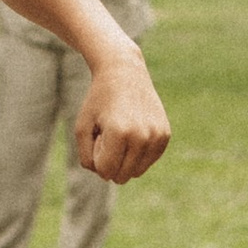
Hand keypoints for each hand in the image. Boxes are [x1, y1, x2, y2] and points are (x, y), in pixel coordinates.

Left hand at [75, 52, 169, 185]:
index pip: (105, 172)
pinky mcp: (165, 135)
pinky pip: (148, 161)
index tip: (98, 135)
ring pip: (136, 172)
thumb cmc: (98, 101)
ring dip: (124, 159)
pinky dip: (138, 154)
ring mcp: (156, 136)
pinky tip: (133, 131)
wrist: (123, 72)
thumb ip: (86, 158)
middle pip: (122, 175)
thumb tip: (106, 175)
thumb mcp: (82, 127)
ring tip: (121, 133)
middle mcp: (141, 136)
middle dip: (110, 160)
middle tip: (109, 135)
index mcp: (119, 133)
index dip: (97, 157)